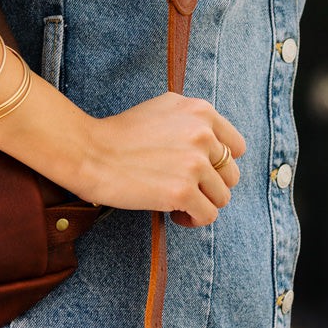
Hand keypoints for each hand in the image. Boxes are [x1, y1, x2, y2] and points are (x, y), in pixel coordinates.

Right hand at [75, 93, 245, 227]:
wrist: (91, 153)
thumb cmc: (122, 134)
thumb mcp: (164, 108)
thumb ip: (194, 120)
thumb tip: (217, 144)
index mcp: (200, 111)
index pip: (236, 147)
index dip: (219, 164)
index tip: (201, 172)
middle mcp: (202, 133)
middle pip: (231, 174)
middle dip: (210, 186)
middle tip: (186, 188)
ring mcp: (194, 163)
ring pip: (222, 197)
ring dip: (202, 204)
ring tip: (179, 203)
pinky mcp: (183, 191)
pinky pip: (207, 215)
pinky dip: (192, 219)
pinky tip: (173, 213)